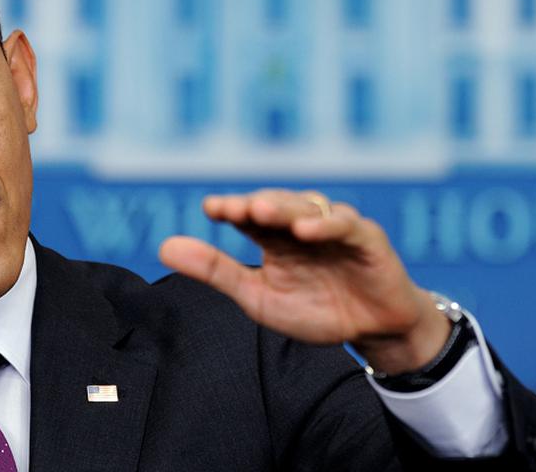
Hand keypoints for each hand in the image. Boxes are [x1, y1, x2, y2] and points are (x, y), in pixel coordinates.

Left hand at [158, 189, 450, 374]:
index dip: (230, 209)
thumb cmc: (316, 309)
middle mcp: (301, 224)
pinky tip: (305, 230)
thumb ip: (215, 271)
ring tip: (260, 212)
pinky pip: (346, 224)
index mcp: (273, 237)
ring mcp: (334, 227)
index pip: (247, 215)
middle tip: (231, 208)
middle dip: (254, 205)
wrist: (372, 330)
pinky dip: (325, 224)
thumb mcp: (258, 296)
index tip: (210, 209)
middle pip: (275, 205)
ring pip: (306, 207)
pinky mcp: (367, 237)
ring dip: (283, 208)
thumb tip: (163, 247)